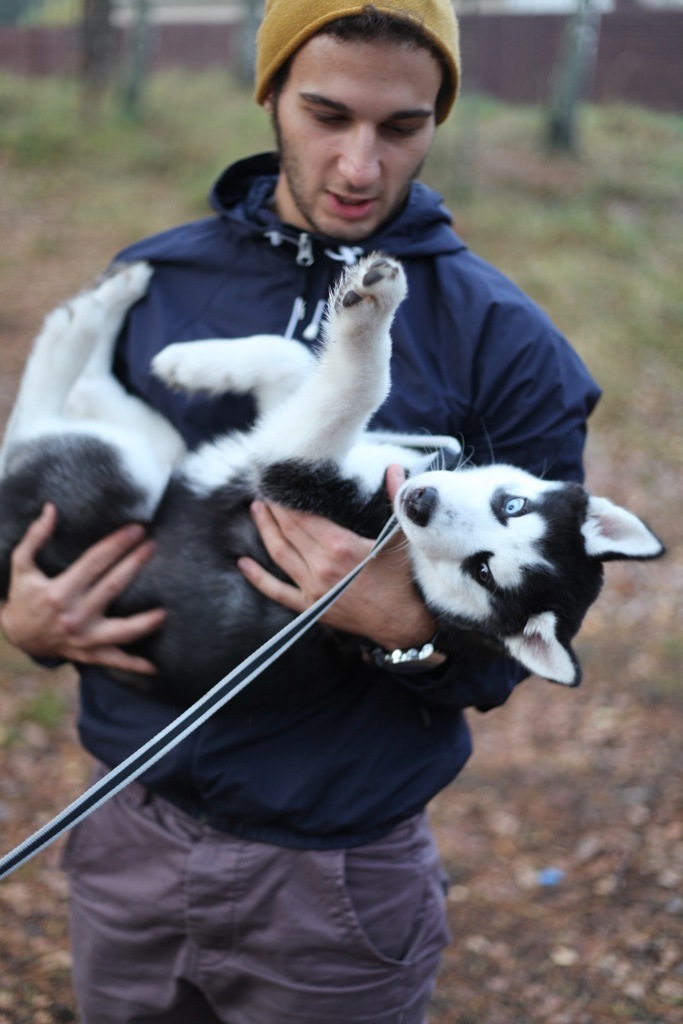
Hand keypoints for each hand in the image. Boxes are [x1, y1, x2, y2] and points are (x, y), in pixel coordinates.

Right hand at [0, 503, 165, 674]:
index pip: (96, 561)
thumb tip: (51, 509)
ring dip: (145, 622)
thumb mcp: (21, 566)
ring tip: (165, 611)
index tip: (137, 529)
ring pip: (122, 631)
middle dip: (135, 563)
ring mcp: (84, 638)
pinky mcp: (89, 654)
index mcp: (60, 591)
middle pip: (114, 586)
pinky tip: (155, 667)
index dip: (118, 543)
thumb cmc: (24, 596)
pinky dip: (135, 665)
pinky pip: (115, 661)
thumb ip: (35, 537)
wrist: (18, 636)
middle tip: (154, 545)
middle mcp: (75, 615)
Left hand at [237, 465, 435, 650]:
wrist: (407, 624)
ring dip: (264, 530)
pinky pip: (277, 591)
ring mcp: (313, 589)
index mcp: (341, 546)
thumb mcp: (404, 537)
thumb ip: (396, 499)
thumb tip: (395, 468)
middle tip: (265, 490)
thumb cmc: (407, 580)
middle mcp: (321, 567)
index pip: (304, 516)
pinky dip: (258, 578)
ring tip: (256, 510)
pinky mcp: (311, 607)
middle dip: (274, 509)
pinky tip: (243, 563)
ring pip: (279, 554)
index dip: (289, 499)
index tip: (280, 483)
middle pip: (288, 531)